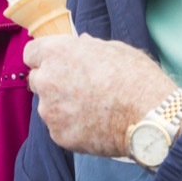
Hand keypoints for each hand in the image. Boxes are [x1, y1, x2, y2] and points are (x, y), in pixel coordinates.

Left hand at [23, 34, 177, 157]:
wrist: (149, 117)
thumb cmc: (136, 77)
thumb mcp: (115, 49)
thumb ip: (89, 47)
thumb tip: (82, 44)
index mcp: (57, 53)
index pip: (31, 52)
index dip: (44, 57)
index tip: (56, 63)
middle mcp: (46, 80)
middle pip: (37, 80)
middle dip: (52, 82)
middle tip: (79, 88)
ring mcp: (50, 111)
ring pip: (48, 107)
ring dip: (62, 107)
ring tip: (93, 109)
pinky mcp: (58, 135)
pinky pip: (60, 128)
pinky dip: (72, 127)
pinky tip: (95, 125)